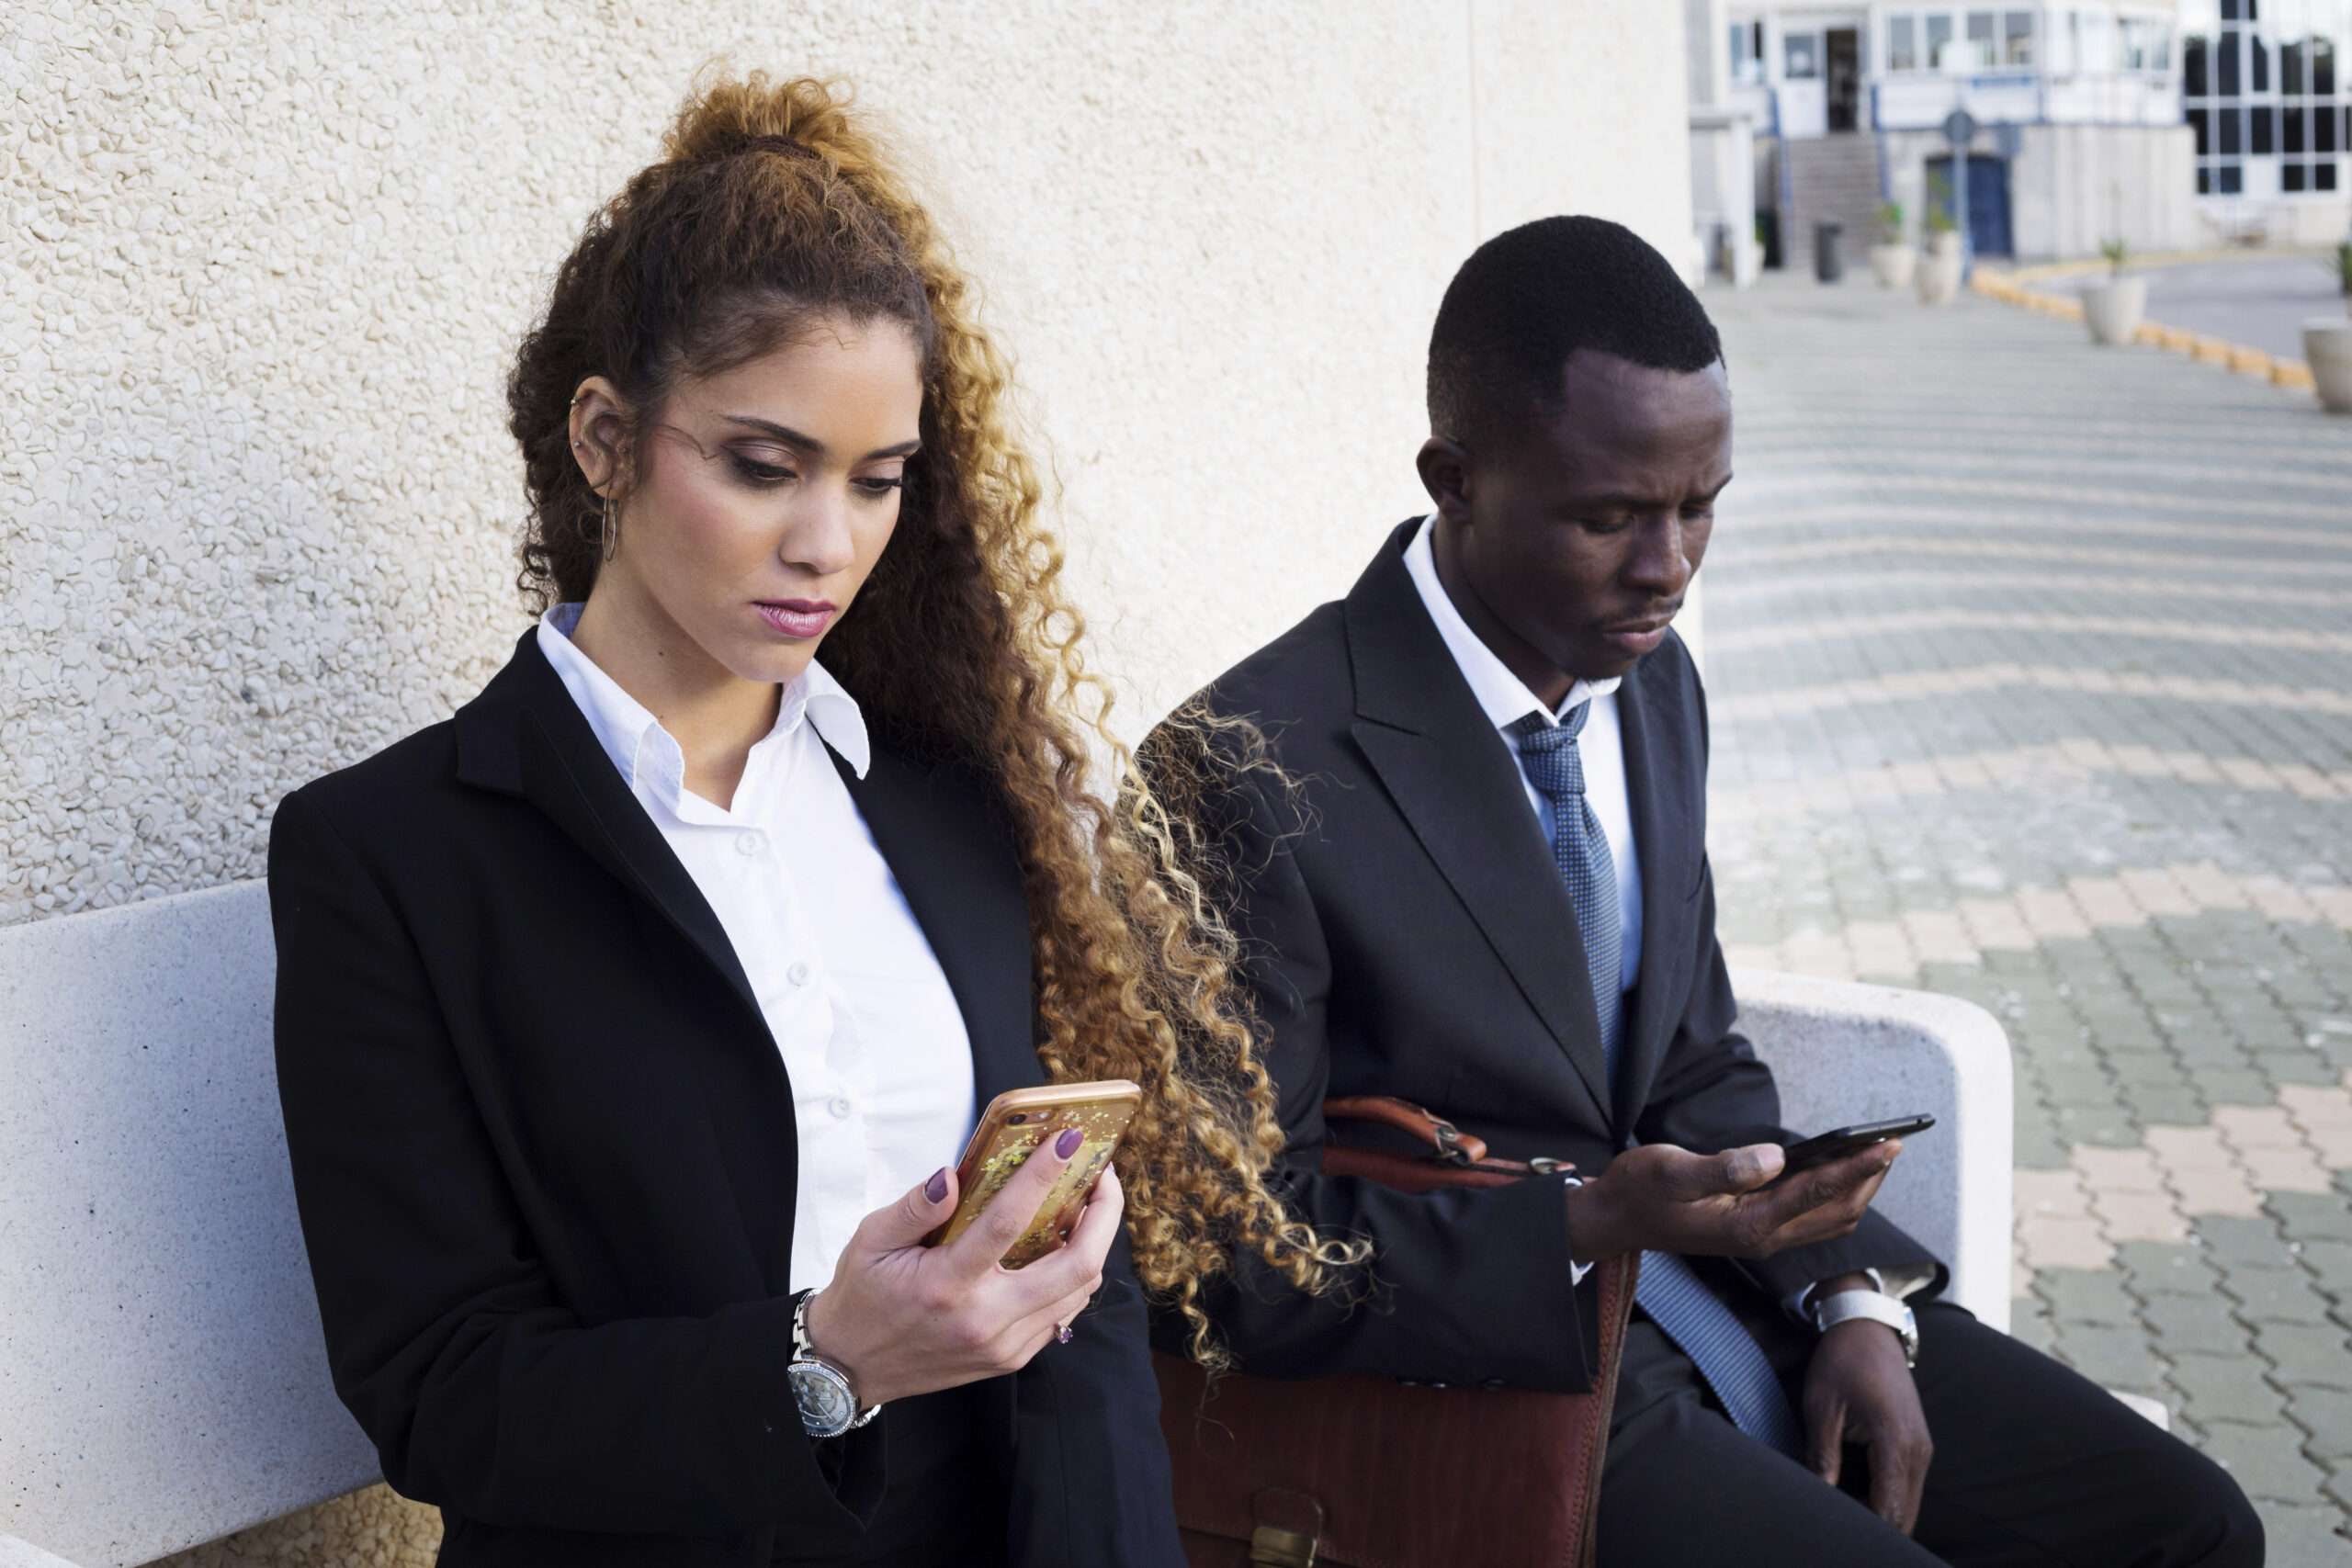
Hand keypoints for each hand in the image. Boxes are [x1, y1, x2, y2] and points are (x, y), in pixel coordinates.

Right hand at [800, 1128, 1121, 1407]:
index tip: (1066, 1141)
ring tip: (1088, 1204)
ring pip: (1079, 1292)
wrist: (852, 1367)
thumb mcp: (870, 1240)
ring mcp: (1003, 1345)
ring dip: (1096, 1244)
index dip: (1043, 1177)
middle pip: (1075, 1266)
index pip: (1008, 1223)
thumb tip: (953, 1176)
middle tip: (1102, 1176)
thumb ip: (914, 1207)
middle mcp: (984, 1320)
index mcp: (947, 1285)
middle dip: (1104, 1215)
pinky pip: (1062, 1313)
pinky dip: (1075, 1276)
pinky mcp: (1010, 1358)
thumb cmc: (863, 1296)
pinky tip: (1065, 1245)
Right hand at [1563, 1139, 1899, 1260]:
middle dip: (1868, 1178)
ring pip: (1829, 1218)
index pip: (1817, 1193)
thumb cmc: (1641, 1190)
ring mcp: (1763, 1236)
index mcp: (1749, 1224)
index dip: (1855, 1167)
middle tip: (1892, 1142)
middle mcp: (1764, 1236)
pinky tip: (1837, 1170)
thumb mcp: (1672, 1171)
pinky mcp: (1757, 1229)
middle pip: (1837, 1211)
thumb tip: (1776, 1156)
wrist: (1617, 1219)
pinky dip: (1835, 1194)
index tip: (1886, 1144)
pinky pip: (1812, 1216)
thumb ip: (1724, 1167)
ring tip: (1876, 1154)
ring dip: (1857, 1188)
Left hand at [1804, 1305, 1932, 1533]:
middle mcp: (1918, 1449)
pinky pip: (1908, 1485)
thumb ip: (1822, 1455)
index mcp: (1895, 1441)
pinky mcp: (1918, 1444)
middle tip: (1837, 1522)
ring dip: (1882, 1513)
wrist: (1867, 1328)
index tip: (1837, 1526)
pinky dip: (1889, 1498)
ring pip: (1909, 1503)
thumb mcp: (1821, 1407)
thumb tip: (1820, 1495)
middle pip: (1905, 1514)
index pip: (1890, 1507)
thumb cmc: (1841, 1362)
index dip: (1865, 1526)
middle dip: (1875, 1526)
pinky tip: (1857, 1494)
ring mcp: (1923, 1447)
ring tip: (1844, 1508)